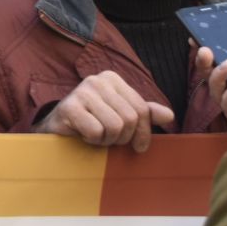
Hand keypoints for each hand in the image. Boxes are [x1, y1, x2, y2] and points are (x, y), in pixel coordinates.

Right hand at [35, 71, 174, 151]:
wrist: (57, 129)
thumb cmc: (92, 122)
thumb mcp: (121, 116)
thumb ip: (144, 114)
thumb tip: (169, 116)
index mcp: (112, 79)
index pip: (141, 109)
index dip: (144, 133)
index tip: (139, 147)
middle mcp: (97, 80)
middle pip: (130, 119)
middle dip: (122, 138)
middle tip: (109, 140)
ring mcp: (81, 91)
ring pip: (114, 127)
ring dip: (106, 140)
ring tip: (96, 136)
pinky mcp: (68, 107)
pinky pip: (96, 132)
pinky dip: (92, 141)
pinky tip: (83, 135)